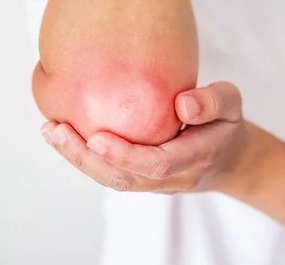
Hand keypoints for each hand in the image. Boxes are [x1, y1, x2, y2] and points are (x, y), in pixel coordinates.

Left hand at [40, 82, 262, 194]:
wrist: (229, 159)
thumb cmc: (225, 125)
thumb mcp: (232, 104)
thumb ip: (212, 102)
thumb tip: (181, 104)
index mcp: (196, 157)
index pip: (158, 163)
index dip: (126, 154)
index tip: (97, 137)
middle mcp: (172, 177)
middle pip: (125, 179)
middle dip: (87, 159)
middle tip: (58, 132)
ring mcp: (155, 183)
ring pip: (114, 180)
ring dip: (80, 160)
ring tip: (52, 132)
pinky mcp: (142, 179)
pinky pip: (113, 174)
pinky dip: (86, 158)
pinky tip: (65, 136)